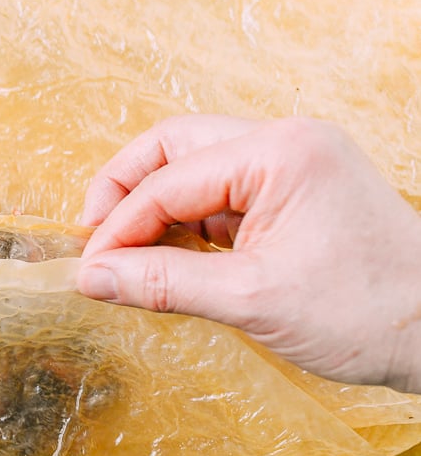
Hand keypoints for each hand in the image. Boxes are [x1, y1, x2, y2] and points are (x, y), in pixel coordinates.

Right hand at [78, 115, 420, 392]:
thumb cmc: (367, 314)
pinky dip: (189, 223)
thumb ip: (162, 284)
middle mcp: (286, 141)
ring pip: (195, 167)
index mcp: (280, 153)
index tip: (88, 271)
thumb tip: (91, 278)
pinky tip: (174, 260)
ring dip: (157, 209)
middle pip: (174, 147)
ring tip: (134, 260)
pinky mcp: (296, 191)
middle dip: (126, 193)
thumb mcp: (252, 301)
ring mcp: (294, 162)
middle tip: (98, 245)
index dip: (118, 226)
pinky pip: (222, 193)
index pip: (169, 179)